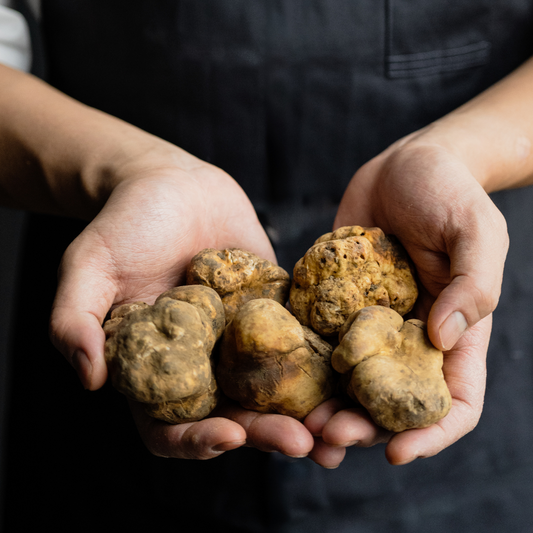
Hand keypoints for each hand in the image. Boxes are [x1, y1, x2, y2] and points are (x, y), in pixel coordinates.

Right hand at [48, 143, 315, 459]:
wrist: (171, 183)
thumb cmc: (123, 224)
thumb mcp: (88, 267)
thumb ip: (76, 320)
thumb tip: (87, 378)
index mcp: (157, 368)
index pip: (172, 425)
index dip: (197, 441)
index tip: (228, 436)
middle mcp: (202, 364)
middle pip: (235, 415)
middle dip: (266, 433)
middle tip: (301, 441)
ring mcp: (242, 339)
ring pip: (275, 389)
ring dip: (305, 413)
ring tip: (338, 431)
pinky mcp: (274, 311)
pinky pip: (301, 340)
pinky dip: (324, 362)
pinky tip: (350, 373)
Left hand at [305, 133, 507, 464]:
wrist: (404, 163)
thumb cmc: (449, 190)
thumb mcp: (475, 230)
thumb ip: (473, 284)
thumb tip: (443, 338)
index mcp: (453, 331)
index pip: (454, 401)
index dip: (431, 434)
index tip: (397, 452)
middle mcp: (409, 336)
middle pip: (391, 403)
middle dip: (363, 427)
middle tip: (327, 436)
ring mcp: (369, 322)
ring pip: (349, 383)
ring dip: (326, 408)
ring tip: (298, 422)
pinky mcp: (336, 302)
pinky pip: (318, 341)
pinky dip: (302, 366)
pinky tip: (279, 377)